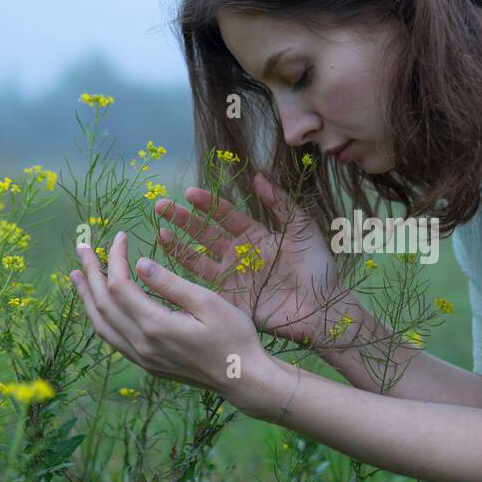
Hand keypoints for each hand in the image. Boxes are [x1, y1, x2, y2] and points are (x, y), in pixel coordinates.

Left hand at [69, 229, 268, 398]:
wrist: (242, 378)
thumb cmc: (233, 336)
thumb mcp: (208, 303)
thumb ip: (171, 284)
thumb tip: (139, 264)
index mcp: (156, 325)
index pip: (121, 285)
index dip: (116, 258)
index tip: (121, 236)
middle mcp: (142, 344)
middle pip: (103, 304)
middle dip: (91, 272)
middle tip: (83, 247)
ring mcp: (142, 357)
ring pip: (101, 325)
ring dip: (87, 298)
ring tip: (78, 275)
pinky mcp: (147, 364)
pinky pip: (112, 339)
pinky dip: (100, 317)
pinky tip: (100, 305)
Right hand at [153, 171, 356, 346]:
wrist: (321, 306)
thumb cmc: (316, 266)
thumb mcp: (301, 228)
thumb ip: (280, 202)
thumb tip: (258, 175)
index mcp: (255, 235)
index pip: (225, 215)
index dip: (208, 203)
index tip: (190, 193)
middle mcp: (238, 254)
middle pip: (205, 233)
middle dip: (183, 219)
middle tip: (162, 206)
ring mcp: (230, 276)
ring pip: (197, 256)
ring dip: (178, 243)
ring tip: (160, 229)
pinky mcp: (227, 299)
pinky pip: (200, 285)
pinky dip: (183, 274)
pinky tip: (168, 263)